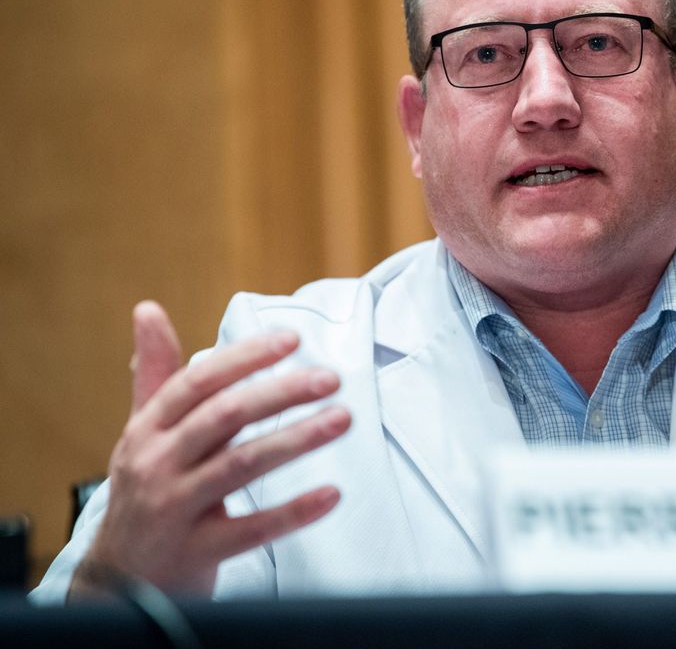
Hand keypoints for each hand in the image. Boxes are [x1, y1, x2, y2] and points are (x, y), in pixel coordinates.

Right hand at [74, 301, 350, 596]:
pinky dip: (293, 512)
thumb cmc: (145, 492)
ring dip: (296, 439)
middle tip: (331, 378)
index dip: (246, 357)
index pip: (198, 382)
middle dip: (280, 392)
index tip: (293, 338)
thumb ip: (156, 372)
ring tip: (343, 419)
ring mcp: (174, 510)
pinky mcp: (196, 552)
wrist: (117, 582)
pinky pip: (251, 530)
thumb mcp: (143, 431)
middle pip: (224, 417)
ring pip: (240, 466)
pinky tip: (332, 494)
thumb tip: (148, 308)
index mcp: (147, 429)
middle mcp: (155, 465)